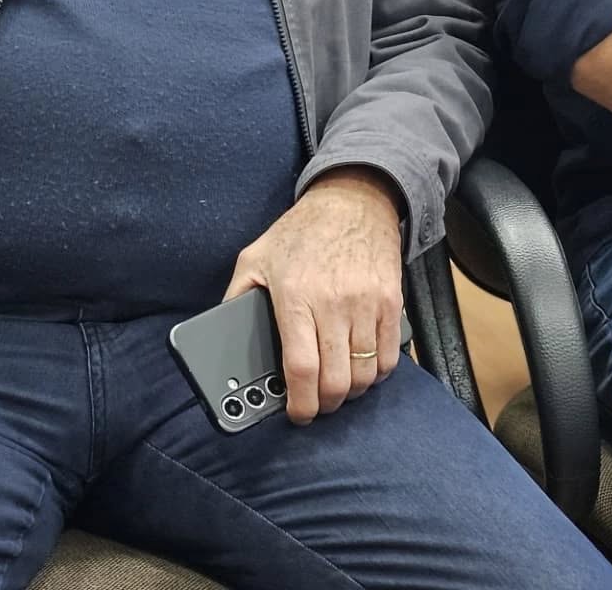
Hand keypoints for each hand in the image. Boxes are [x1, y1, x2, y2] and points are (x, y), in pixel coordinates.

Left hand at [224, 167, 403, 424]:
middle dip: (324, 404)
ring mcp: (367, 302)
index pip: (300, 367)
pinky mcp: (392, 301)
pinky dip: (377, 372)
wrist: (354, 199)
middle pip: (336, 380)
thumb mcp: (255, 257)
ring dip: (350, 391)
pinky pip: (389, 355)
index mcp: (295, 295)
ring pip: (365, 373)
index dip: (299, 403)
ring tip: (338, 387)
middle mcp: (333, 302)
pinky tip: (363, 368)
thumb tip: (220, 338)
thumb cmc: (301, 231)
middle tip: (316, 403)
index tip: (297, 413)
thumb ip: (235, 297)